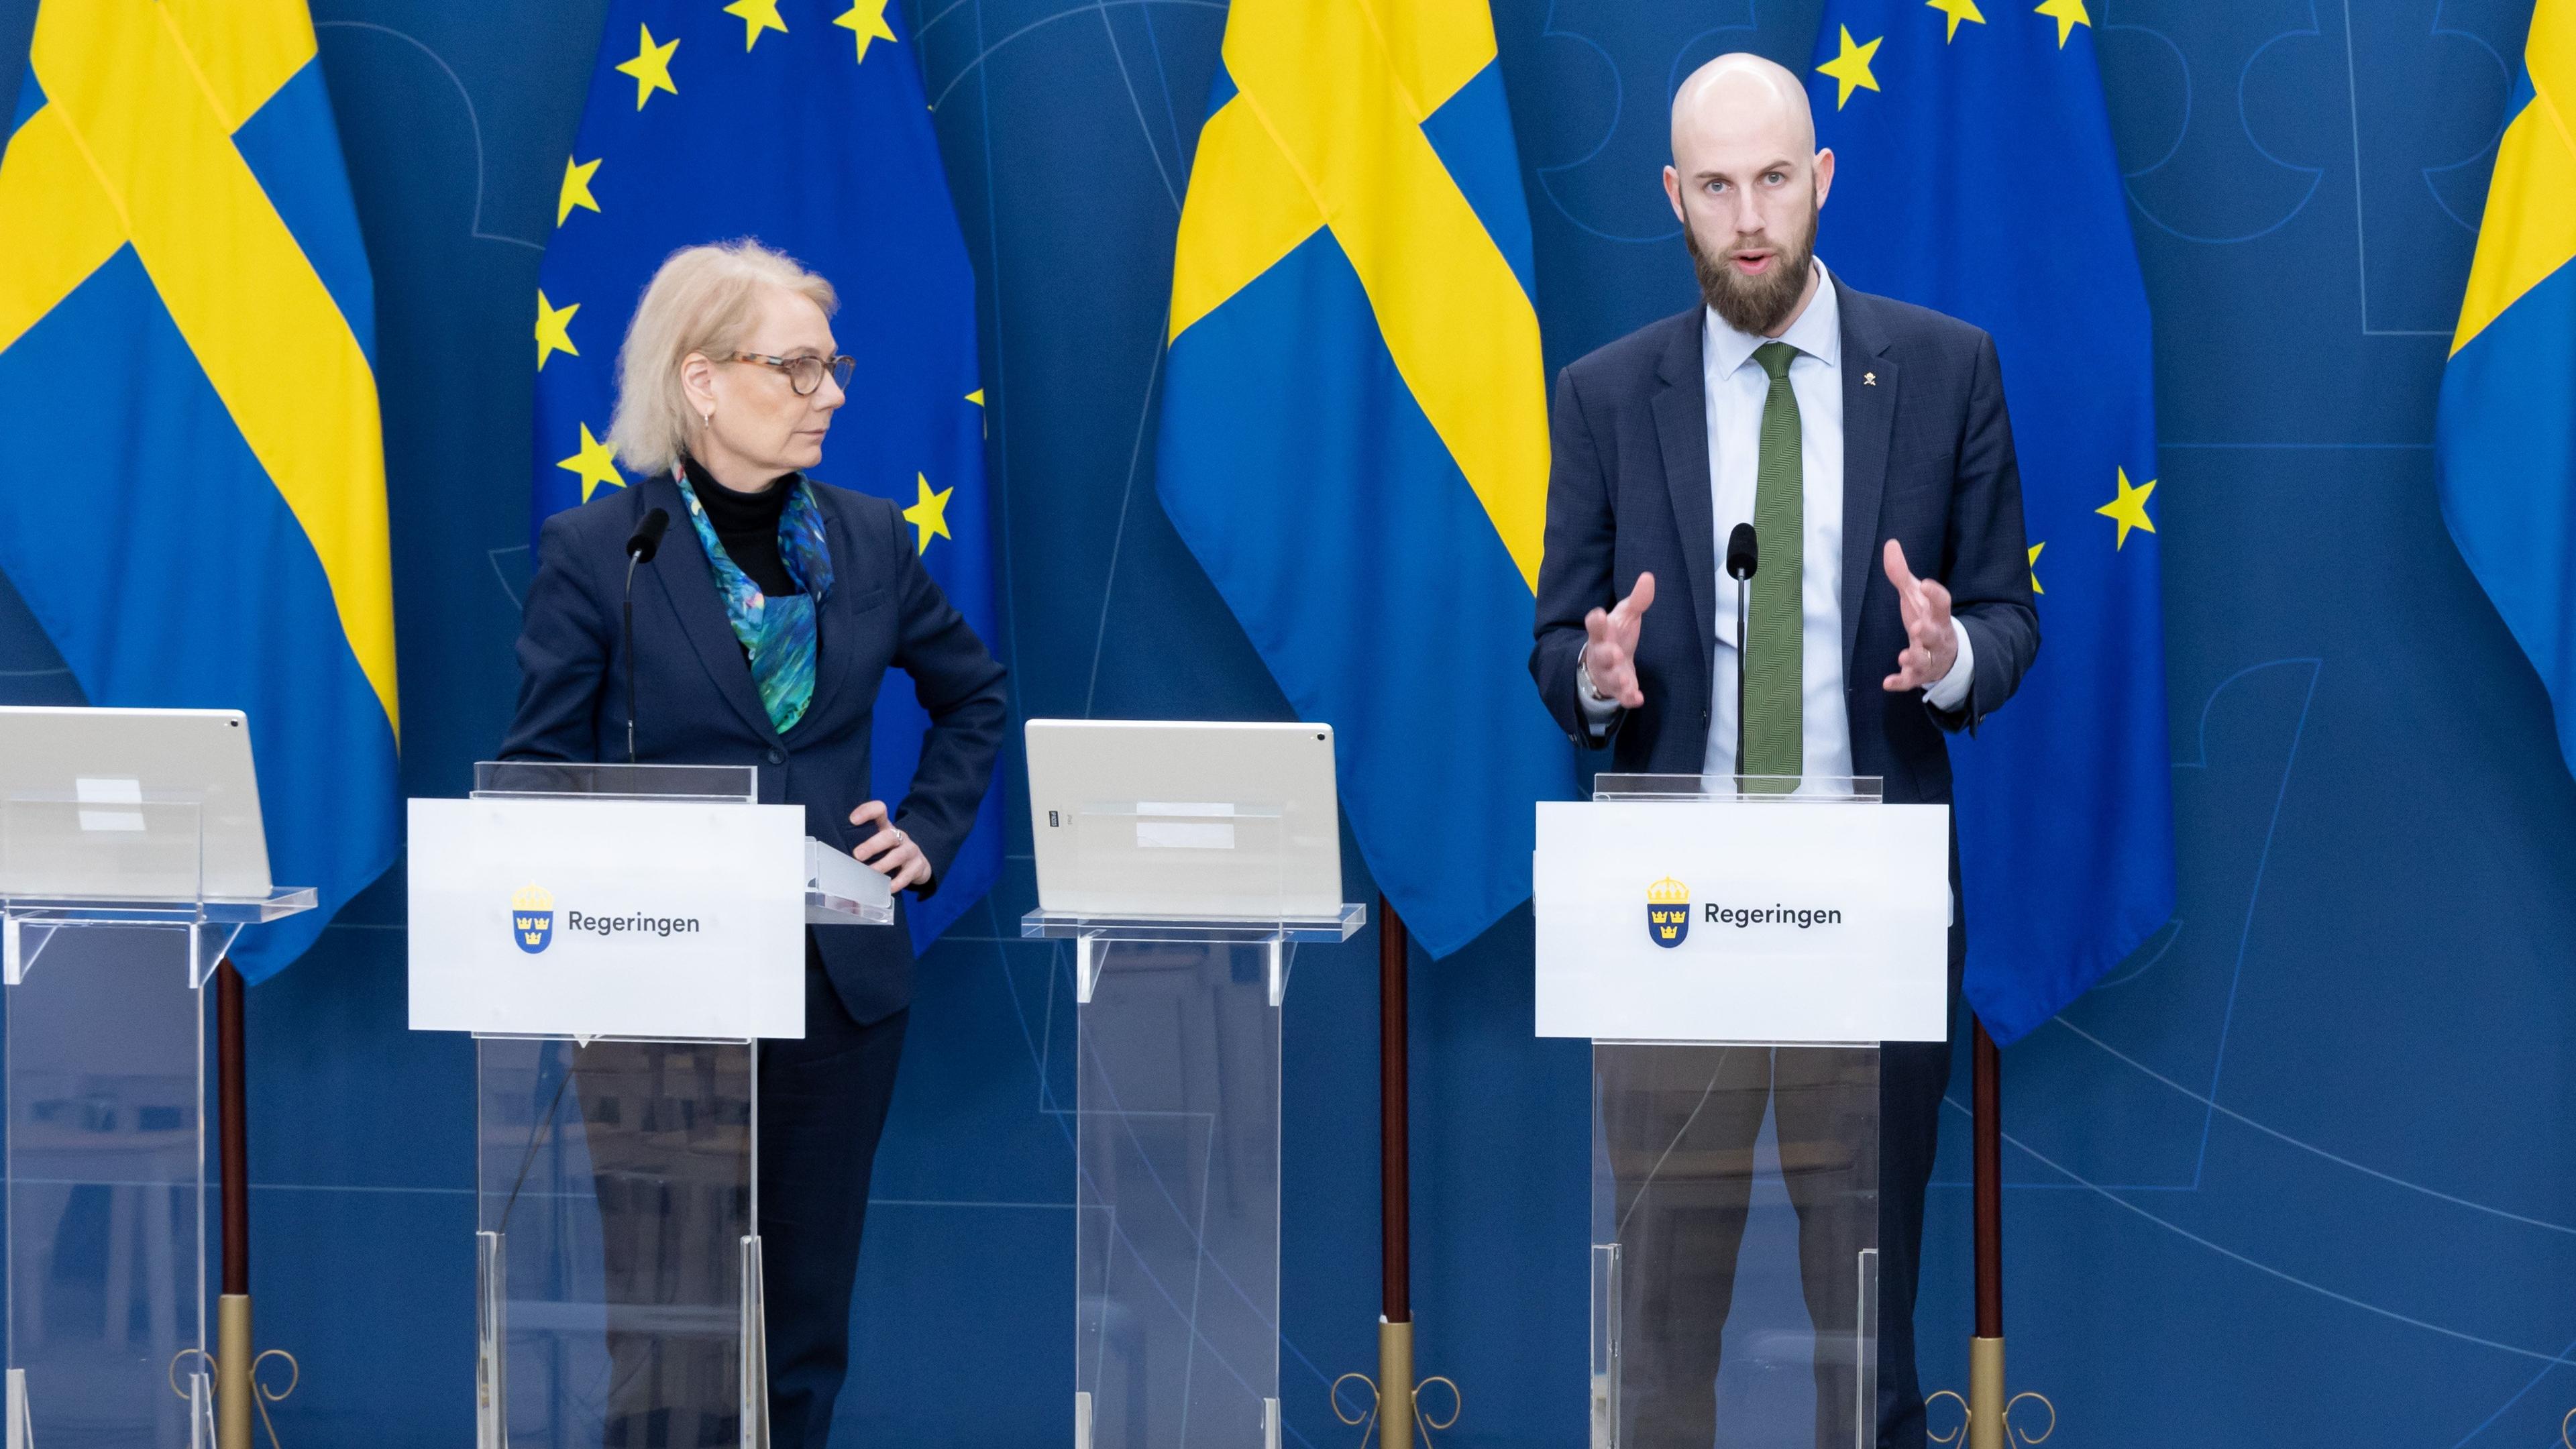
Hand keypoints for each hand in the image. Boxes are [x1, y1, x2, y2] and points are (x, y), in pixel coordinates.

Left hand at [849, 800, 931, 890]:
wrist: (919, 863)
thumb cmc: (890, 852)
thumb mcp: (879, 843)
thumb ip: (861, 843)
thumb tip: (834, 857)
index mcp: (886, 827)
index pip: (879, 810)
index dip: (867, 812)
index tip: (852, 820)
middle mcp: (899, 837)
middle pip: (889, 835)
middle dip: (872, 845)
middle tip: (857, 855)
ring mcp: (910, 851)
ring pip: (898, 855)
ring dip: (882, 865)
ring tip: (870, 873)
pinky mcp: (918, 866)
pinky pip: (907, 875)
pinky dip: (897, 882)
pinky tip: (887, 888)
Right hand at [1581, 572, 1655, 708]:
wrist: (1607, 664)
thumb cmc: (1616, 635)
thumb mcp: (1626, 616)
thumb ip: (1637, 600)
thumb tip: (1648, 576)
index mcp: (1602, 634)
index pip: (1595, 626)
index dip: (1596, 621)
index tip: (1598, 614)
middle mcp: (1601, 654)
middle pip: (1601, 654)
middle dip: (1606, 654)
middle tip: (1614, 652)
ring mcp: (1608, 673)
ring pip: (1610, 677)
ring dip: (1618, 678)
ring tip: (1625, 679)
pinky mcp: (1618, 689)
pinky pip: (1622, 696)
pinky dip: (1628, 698)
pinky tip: (1638, 699)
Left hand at [1880, 541, 1957, 691]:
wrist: (1945, 654)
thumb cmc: (1927, 619)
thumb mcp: (1915, 596)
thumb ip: (1901, 574)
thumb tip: (1890, 544)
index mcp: (1937, 615)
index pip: (1942, 604)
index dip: (1935, 594)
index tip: (1925, 583)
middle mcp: (1937, 637)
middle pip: (1935, 635)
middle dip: (1928, 632)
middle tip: (1918, 626)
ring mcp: (1930, 657)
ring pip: (1926, 660)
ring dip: (1916, 659)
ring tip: (1905, 656)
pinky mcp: (1919, 674)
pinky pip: (1911, 681)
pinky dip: (1901, 682)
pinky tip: (1887, 683)